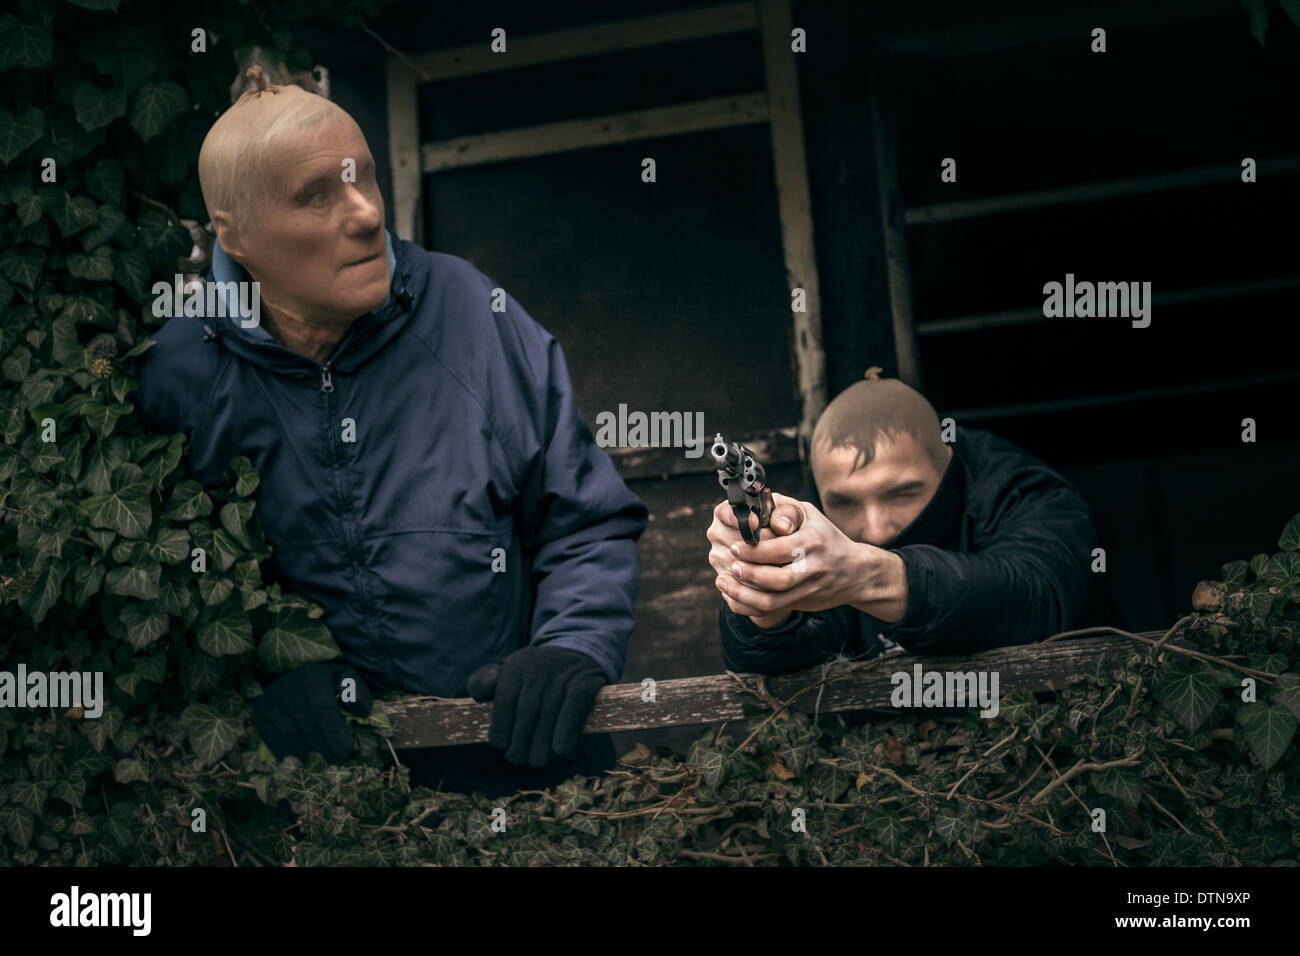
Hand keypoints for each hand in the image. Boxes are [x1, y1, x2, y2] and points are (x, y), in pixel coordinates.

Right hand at [253, 661, 372, 762]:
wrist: (293, 677)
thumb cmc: (326, 683)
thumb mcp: (345, 679)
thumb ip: (358, 692)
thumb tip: (359, 711)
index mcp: (312, 677)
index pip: (323, 708)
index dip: (335, 732)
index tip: (347, 750)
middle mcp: (288, 689)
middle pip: (307, 726)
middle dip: (324, 748)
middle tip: (337, 762)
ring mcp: (271, 703)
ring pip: (291, 737)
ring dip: (309, 756)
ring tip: (323, 764)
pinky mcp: (260, 716)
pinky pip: (275, 742)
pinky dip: (291, 756)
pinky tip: (304, 764)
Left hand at [466, 645, 606, 767]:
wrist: (580, 653)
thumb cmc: (536, 673)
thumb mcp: (509, 671)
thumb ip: (487, 682)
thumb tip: (478, 696)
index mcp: (517, 663)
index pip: (504, 699)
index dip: (501, 726)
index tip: (500, 745)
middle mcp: (540, 664)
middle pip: (527, 710)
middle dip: (520, 741)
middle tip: (518, 759)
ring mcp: (564, 672)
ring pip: (549, 714)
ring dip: (542, 744)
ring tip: (537, 761)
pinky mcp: (587, 680)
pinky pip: (574, 709)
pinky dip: (566, 731)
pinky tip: (560, 750)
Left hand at [714, 492, 908, 624]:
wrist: (855, 573)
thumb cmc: (826, 538)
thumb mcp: (810, 515)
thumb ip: (784, 508)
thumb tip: (757, 505)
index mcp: (813, 542)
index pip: (779, 549)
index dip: (753, 550)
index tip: (735, 546)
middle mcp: (812, 568)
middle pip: (776, 578)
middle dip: (748, 573)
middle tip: (730, 563)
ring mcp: (807, 589)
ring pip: (772, 600)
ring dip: (743, 593)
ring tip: (724, 581)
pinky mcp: (801, 603)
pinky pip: (771, 610)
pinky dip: (748, 606)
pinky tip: (733, 596)